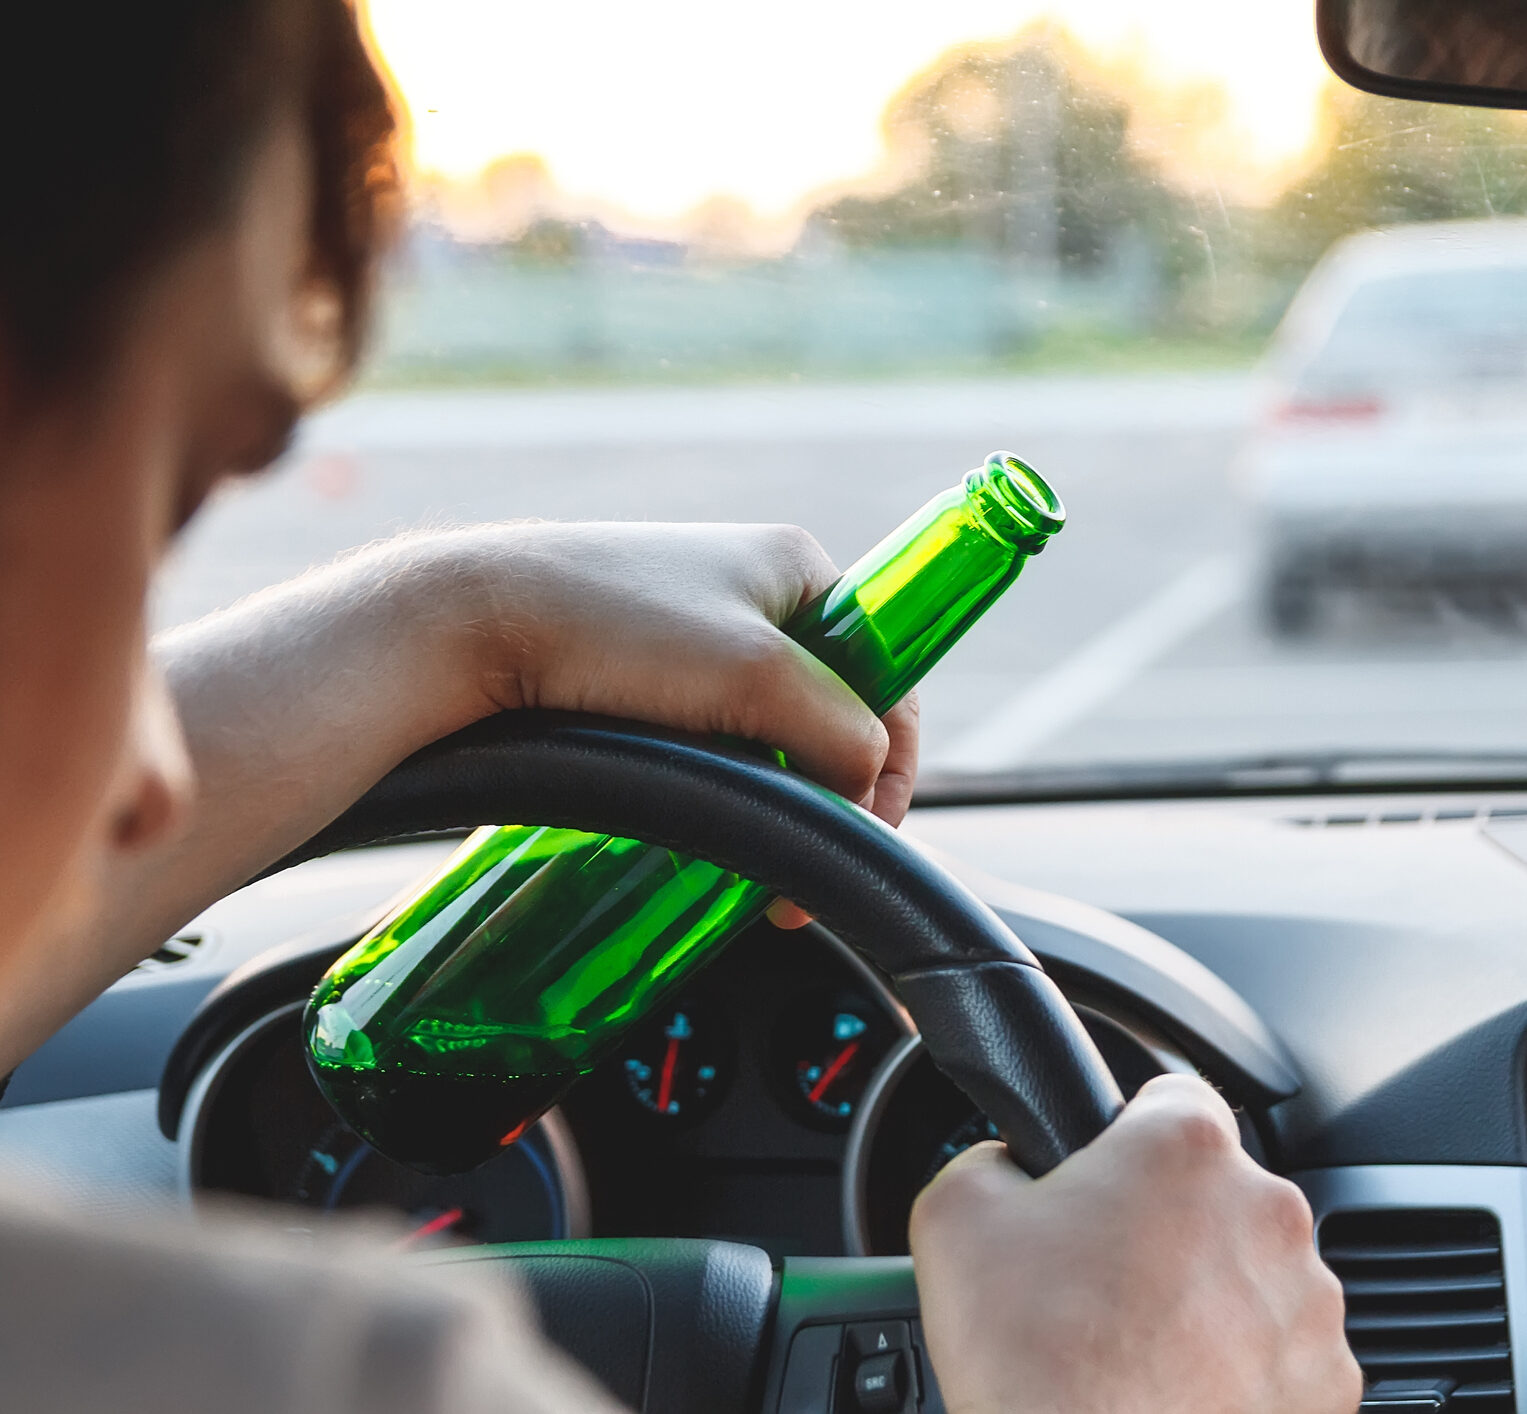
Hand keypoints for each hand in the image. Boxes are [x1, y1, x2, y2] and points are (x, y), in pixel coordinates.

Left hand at [447, 522, 919, 923]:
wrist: (471, 623)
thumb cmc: (611, 627)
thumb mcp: (755, 675)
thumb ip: (839, 730)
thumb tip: (866, 783)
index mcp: (797, 567)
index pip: (887, 671)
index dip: (890, 759)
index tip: (866, 829)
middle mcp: (752, 593)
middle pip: (829, 712)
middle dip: (823, 791)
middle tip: (796, 866)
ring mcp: (695, 632)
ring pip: (767, 735)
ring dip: (770, 797)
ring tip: (747, 859)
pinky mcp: (643, 671)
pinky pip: (711, 740)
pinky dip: (720, 786)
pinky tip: (702, 821)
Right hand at [909, 1074, 1360, 1413]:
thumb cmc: (1035, 1360)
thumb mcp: (953, 1213)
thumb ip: (988, 1156)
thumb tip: (1007, 1167)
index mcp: (1186, 1148)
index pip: (1173, 1094)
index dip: (1128, 1133)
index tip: (1104, 1175)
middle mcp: (1266, 1213)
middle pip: (1215, 1189)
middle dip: (1165, 1222)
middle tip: (1099, 1274)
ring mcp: (1309, 1308)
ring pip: (1253, 1272)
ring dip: (1207, 1294)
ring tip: (1135, 1343)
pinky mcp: (1327, 1389)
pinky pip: (1282, 1354)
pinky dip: (1242, 1368)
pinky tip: (1177, 1388)